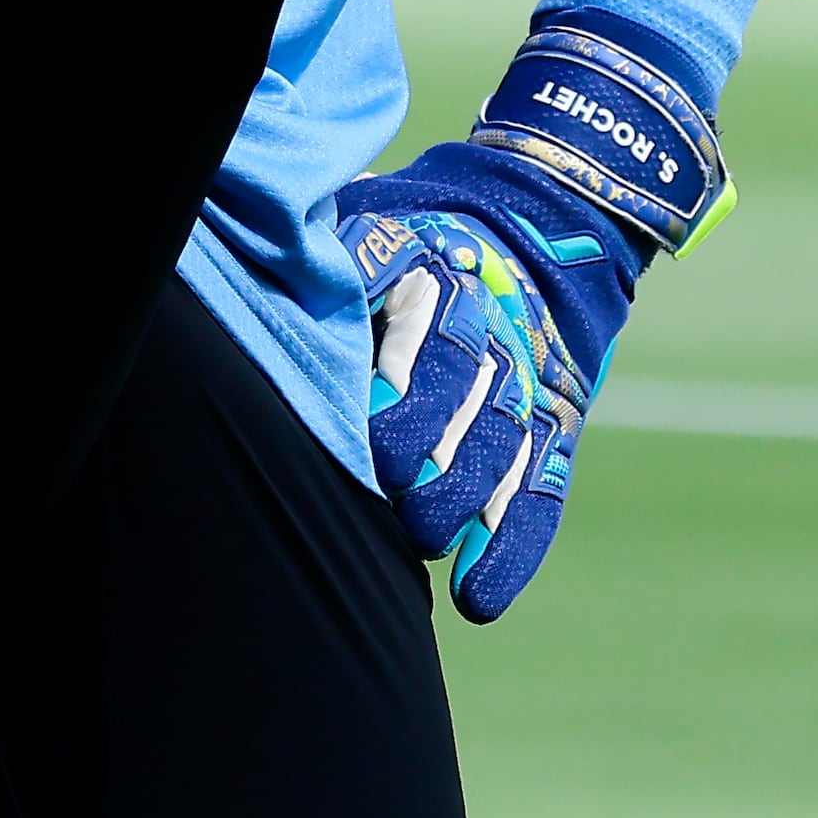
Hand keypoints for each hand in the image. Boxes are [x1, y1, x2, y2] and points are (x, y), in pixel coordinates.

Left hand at [342, 11, 727, 622]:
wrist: (550, 219)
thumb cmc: (419, 230)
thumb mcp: (374, 218)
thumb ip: (334, 254)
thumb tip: (263, 261)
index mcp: (443, 271)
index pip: (428, 321)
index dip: (401, 370)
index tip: (370, 413)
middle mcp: (494, 330)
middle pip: (468, 398)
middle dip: (427, 449)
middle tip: (389, 483)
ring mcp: (529, 384)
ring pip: (502, 453)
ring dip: (460, 505)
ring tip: (423, 540)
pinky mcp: (555, 427)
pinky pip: (540, 494)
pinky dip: (510, 549)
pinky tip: (478, 598)